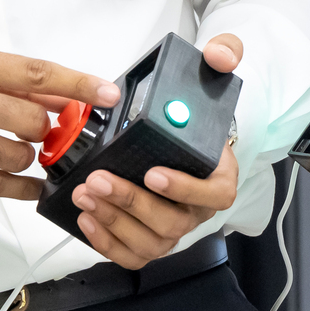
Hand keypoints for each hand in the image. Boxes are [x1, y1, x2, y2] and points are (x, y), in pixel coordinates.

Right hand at [0, 47, 118, 199]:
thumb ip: (11, 80)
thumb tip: (62, 93)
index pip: (35, 72)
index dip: (77, 84)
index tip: (107, 93)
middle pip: (32, 120)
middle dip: (45, 128)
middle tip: (38, 128)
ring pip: (18, 155)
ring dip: (29, 157)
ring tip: (16, 148)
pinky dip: (23, 186)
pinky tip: (31, 183)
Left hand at [70, 33, 244, 266]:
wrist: (176, 139)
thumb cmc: (190, 118)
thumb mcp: (211, 78)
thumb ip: (223, 56)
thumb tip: (220, 56)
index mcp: (219, 176)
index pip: (215, 194)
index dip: (185, 189)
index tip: (153, 172)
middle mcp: (197, 208)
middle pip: (173, 221)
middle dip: (133, 202)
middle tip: (100, 179)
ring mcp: (173, 226)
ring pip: (150, 240)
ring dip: (114, 220)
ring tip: (86, 193)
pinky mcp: (148, 238)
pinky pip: (133, 254)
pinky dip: (108, 243)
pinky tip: (88, 218)